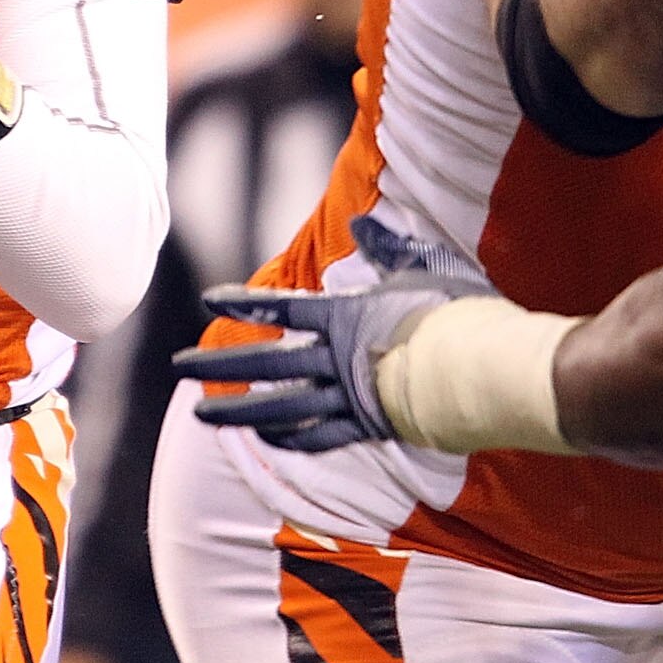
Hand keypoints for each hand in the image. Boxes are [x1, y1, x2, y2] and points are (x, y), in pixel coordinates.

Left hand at [174, 215, 491, 451]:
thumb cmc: (455, 315)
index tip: (207, 300)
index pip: (280, 309)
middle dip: (219, 365)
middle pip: (266, 363)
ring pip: (282, 407)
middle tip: (177, 368)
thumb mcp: (420, 270)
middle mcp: (335, 359)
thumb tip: (362, 222)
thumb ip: (387, 248)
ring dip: (239, 411)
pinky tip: (266, 439)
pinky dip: (291, 438)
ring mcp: (349, 397)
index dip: (242, 303)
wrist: (485, 370)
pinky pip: (321, 437)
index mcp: (343, 318)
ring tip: (201, 415)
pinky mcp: (369, 427)